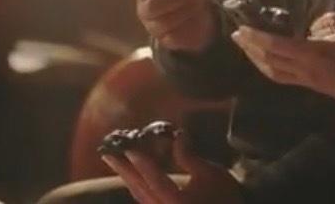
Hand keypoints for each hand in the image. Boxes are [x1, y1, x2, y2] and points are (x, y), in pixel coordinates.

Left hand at [101, 131, 241, 203]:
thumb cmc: (225, 196)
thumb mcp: (212, 174)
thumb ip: (190, 158)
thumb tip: (176, 136)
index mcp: (178, 202)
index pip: (155, 179)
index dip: (142, 162)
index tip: (129, 147)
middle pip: (140, 188)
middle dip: (124, 168)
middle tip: (108, 151)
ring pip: (138, 195)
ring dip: (126, 176)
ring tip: (113, 159)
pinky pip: (143, 200)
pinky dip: (135, 185)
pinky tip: (129, 174)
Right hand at [135, 0, 215, 52]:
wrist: (201, 12)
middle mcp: (145, 9)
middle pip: (151, 7)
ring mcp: (154, 27)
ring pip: (165, 22)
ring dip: (186, 10)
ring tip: (199, 2)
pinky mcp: (166, 41)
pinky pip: (175, 36)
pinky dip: (189, 24)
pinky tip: (196, 16)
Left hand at [232, 26, 334, 119]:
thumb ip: (334, 24)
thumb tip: (316, 26)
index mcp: (318, 55)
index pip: (279, 46)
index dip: (258, 38)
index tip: (242, 28)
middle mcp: (310, 72)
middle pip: (271, 63)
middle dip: (252, 50)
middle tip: (237, 36)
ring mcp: (314, 83)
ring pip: (278, 74)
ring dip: (260, 62)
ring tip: (249, 50)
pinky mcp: (321, 88)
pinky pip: (289, 78)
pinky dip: (275, 68)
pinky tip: (273, 62)